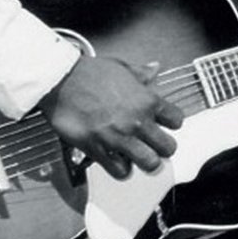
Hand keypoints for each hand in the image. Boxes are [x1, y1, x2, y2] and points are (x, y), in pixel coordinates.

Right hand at [39, 55, 182, 178]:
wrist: (60, 80)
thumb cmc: (89, 73)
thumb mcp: (122, 67)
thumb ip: (141, 74)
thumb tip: (154, 68)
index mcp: (147, 101)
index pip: (176, 120)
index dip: (171, 125)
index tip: (163, 125)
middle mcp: (138, 121)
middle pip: (168, 148)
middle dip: (162, 149)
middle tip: (154, 146)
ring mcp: (119, 137)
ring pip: (149, 163)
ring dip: (145, 162)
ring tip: (138, 157)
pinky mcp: (98, 149)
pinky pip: (119, 171)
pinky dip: (120, 170)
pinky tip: (116, 162)